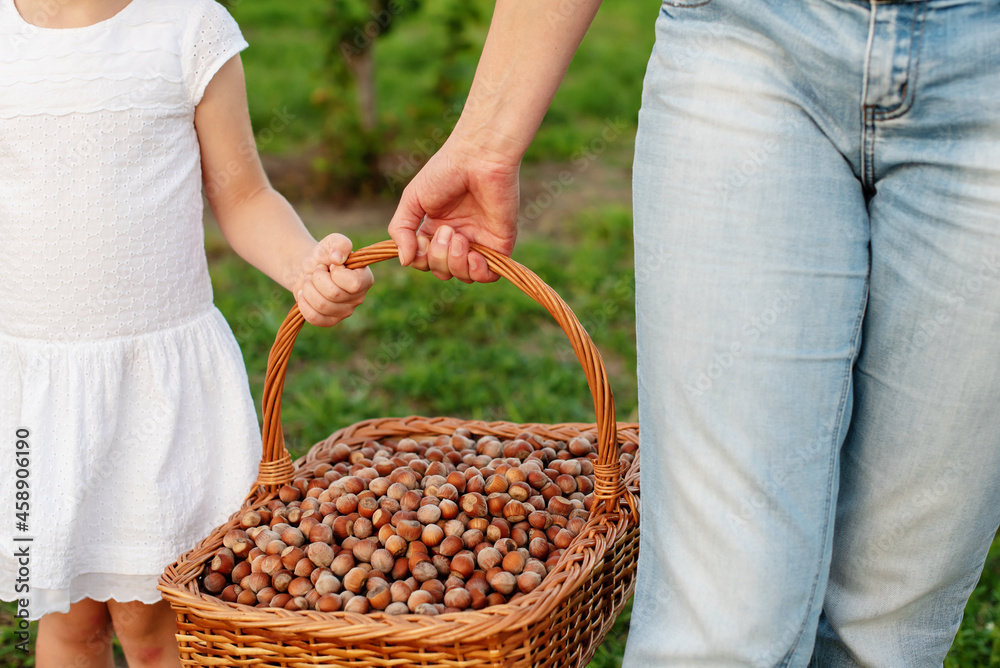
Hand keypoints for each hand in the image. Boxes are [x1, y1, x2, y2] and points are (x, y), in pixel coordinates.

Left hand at [294, 234, 373, 326]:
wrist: (308, 269)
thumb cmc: (324, 256)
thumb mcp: (332, 242)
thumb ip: (340, 243)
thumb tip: (337, 258)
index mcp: (365, 279)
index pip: (354, 283)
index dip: (336, 272)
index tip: (331, 264)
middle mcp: (359, 298)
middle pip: (334, 294)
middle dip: (317, 278)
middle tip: (316, 271)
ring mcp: (345, 312)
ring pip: (321, 306)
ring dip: (308, 289)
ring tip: (309, 281)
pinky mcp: (330, 321)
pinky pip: (314, 318)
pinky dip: (303, 304)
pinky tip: (303, 294)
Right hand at [388, 135, 518, 282]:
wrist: (478, 158)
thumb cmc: (445, 172)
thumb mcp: (412, 200)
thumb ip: (401, 231)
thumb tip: (403, 262)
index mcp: (435, 230)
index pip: (424, 261)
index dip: (420, 259)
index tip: (421, 239)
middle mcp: (457, 239)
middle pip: (441, 271)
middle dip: (438, 257)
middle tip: (447, 230)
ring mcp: (479, 242)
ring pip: (462, 276)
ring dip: (455, 263)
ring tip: (459, 237)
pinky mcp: (499, 244)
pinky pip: (487, 275)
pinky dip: (478, 272)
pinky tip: (474, 255)